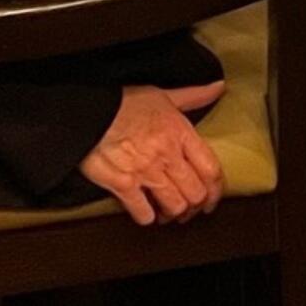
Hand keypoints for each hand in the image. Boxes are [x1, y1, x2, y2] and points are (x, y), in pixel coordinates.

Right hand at [78, 81, 226, 225]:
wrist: (87, 112)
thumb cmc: (123, 102)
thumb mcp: (162, 94)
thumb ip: (193, 95)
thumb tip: (218, 87)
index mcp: (179, 133)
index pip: (211, 169)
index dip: (215, 191)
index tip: (211, 199)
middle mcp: (167, 155)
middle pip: (196, 193)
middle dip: (195, 205)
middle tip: (188, 208)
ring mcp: (146, 172)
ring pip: (174, 205)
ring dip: (173, 213)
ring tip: (168, 212)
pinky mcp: (123, 185)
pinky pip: (143, 212)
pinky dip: (147, 217)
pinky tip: (145, 212)